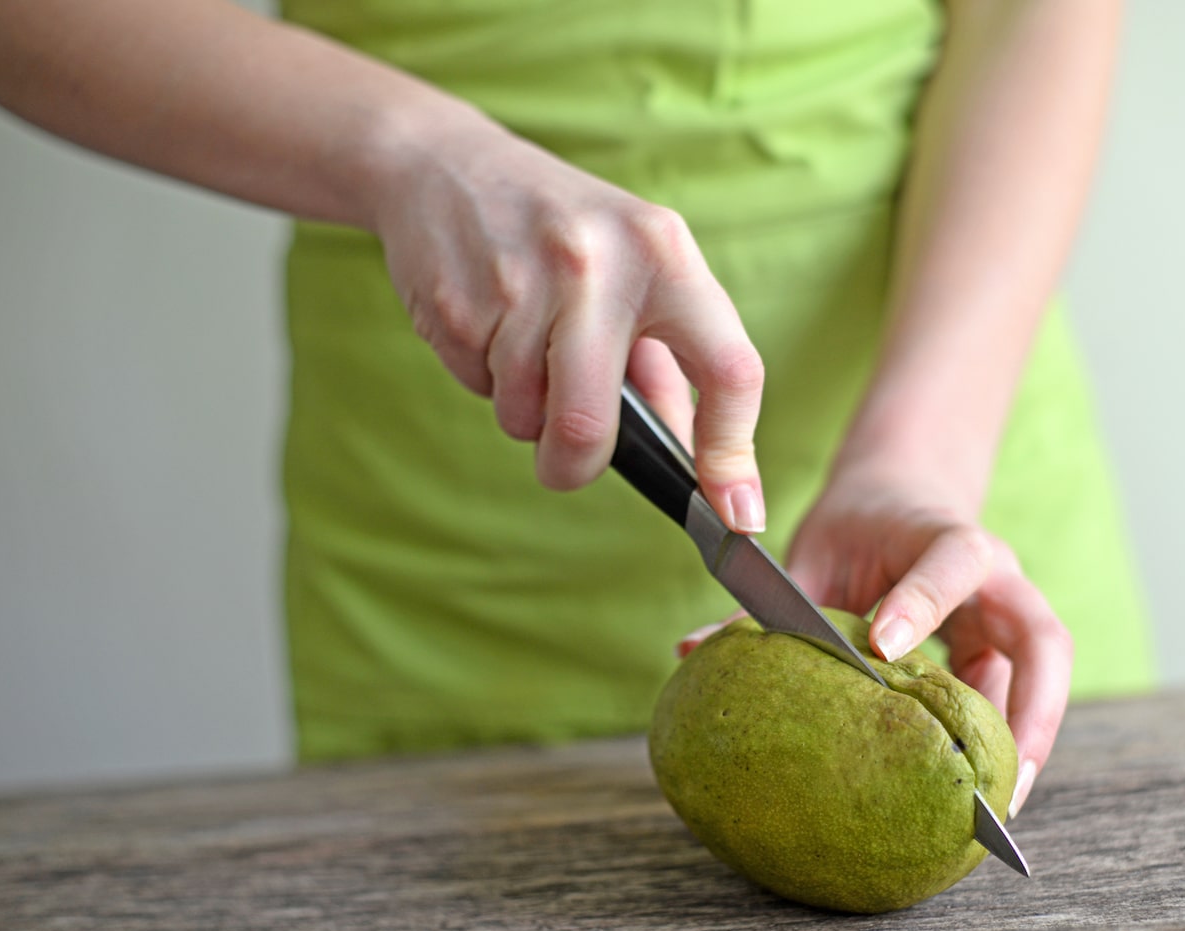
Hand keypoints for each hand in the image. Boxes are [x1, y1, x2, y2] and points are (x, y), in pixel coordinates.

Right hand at [369, 105, 765, 530]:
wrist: (446, 165)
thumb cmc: (562, 231)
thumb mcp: (636, 270)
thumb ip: (669, 366)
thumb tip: (700, 464)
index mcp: (665, 252)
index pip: (728, 368)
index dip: (734, 452)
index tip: (738, 512)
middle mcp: (598, 263)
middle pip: (592, 425)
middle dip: (575, 465)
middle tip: (568, 463)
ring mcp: (522, 280)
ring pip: (526, 417)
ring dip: (525, 413)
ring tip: (524, 349)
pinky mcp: (459, 300)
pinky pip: (479, 389)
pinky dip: (485, 381)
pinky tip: (487, 324)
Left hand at [780, 475, 1070, 817]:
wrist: (901, 491)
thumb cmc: (855, 524)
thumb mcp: (813, 553)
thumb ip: (773, 603)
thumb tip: (696, 650)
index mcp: (942, 534)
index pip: (950, 562)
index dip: (921, 605)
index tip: (883, 649)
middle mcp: (993, 575)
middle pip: (1042, 636)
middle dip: (1032, 706)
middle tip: (1000, 776)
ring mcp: (1006, 613)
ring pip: (1043, 673)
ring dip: (1030, 737)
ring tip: (1001, 806)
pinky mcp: (1003, 646)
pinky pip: (1018, 692)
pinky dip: (1007, 738)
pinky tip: (981, 789)